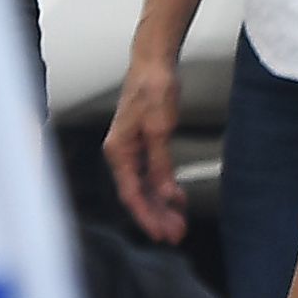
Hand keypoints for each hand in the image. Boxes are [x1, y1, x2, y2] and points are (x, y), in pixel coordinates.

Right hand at [103, 53, 188, 242]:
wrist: (154, 63)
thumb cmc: (153, 89)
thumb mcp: (160, 128)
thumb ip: (161, 164)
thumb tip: (164, 195)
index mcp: (118, 152)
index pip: (131, 194)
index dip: (148, 216)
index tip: (163, 234)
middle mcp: (120, 153)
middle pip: (137, 194)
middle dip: (157, 216)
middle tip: (177, 234)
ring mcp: (131, 149)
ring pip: (144, 186)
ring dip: (161, 205)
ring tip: (179, 222)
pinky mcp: (142, 142)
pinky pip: (150, 173)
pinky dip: (163, 188)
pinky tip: (176, 198)